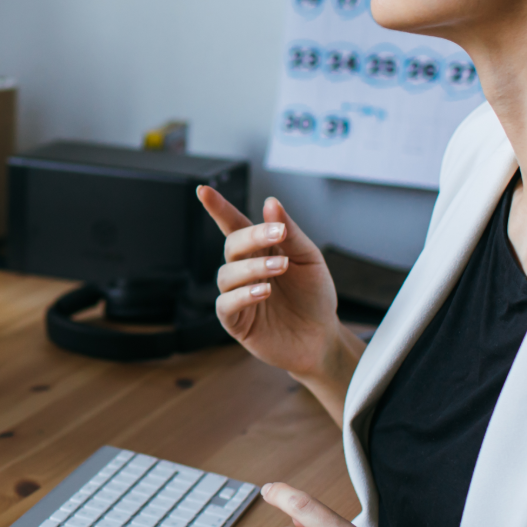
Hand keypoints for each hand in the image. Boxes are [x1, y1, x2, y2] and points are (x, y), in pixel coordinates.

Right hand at [196, 188, 355, 386]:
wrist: (322, 336)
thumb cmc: (314, 295)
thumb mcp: (308, 258)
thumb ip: (289, 232)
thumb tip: (271, 203)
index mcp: (260, 250)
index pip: (234, 224)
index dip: (218, 208)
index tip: (204, 190)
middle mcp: (244, 270)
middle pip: (232, 245)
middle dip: (251, 237)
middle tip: (278, 236)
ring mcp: (238, 295)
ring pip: (226, 274)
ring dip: (252, 268)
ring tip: (280, 268)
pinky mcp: (236, 321)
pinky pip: (226, 305)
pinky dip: (241, 296)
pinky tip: (263, 292)